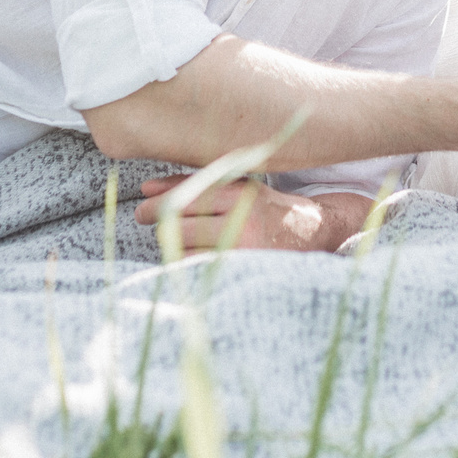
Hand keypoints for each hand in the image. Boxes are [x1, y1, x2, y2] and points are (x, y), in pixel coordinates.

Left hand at [133, 177, 370, 252]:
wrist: (315, 233)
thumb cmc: (268, 207)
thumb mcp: (238, 186)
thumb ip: (196, 184)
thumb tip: (145, 189)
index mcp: (240, 193)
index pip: (189, 196)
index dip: (160, 202)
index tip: (141, 207)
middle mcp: (243, 220)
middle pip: (183, 224)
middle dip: (159, 224)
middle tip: (145, 220)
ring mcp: (245, 251)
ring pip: (188, 252)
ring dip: (174, 248)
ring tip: (177, 242)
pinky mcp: (246, 272)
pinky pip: (203, 272)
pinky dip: (191, 267)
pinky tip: (193, 261)